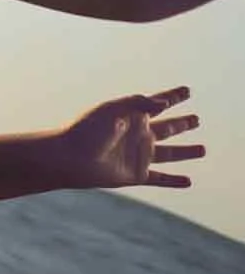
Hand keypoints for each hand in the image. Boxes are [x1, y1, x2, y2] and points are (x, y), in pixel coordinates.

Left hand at [53, 85, 204, 188]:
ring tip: (203, 149)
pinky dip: (174, 181)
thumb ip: (138, 103)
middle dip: (182, 123)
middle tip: (197, 119)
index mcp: (131, 115)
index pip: (158, 103)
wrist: (70, 157)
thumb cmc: (87, 129)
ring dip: (186, 152)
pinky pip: (160, 179)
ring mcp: (138, 155)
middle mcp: (138, 135)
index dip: (173, 97)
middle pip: (167, 128)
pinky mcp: (136, 175)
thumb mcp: (112, 110)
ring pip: (170, 154)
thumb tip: (163, 102)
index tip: (187, 91)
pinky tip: (188, 182)